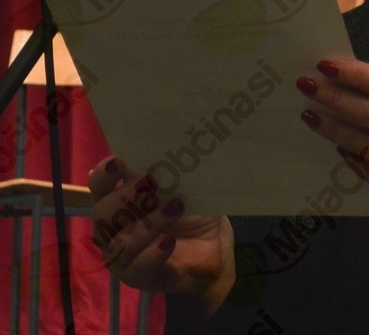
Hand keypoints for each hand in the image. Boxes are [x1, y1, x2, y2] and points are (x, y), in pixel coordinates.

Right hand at [88, 156, 234, 315]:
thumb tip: (165, 148)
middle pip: (102, 214)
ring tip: (176, 208)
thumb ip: (169, 175)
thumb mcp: (186, 189)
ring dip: (148, 223)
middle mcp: (112, 230)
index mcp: (119, 202)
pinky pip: (138, 266)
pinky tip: (170, 241)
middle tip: (153, 184)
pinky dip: (153, 252)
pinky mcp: (137, 278)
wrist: (213, 251)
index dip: (103, 175)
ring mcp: (121, 257)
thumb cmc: (193, 215)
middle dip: (127, 197)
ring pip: (120, 242)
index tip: (118, 162)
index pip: (99, 187)